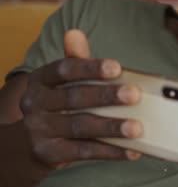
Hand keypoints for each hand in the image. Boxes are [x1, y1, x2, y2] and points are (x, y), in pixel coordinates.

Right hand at [20, 29, 142, 167]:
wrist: (30, 143)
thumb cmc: (58, 104)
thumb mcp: (63, 81)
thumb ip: (76, 59)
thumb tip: (75, 32)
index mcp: (41, 79)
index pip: (64, 69)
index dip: (90, 67)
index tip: (116, 67)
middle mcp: (35, 103)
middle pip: (75, 98)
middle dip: (106, 96)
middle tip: (135, 95)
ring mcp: (40, 130)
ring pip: (81, 127)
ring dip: (112, 127)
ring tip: (138, 127)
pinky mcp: (48, 153)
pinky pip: (84, 151)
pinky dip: (111, 151)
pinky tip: (133, 150)